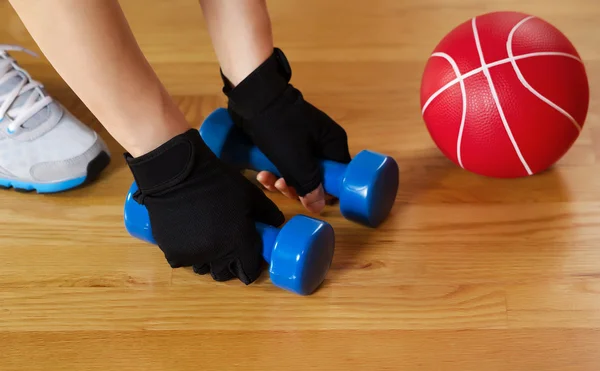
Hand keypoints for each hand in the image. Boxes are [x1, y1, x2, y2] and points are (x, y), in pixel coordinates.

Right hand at [125, 129, 284, 283]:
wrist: (177, 172)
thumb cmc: (218, 181)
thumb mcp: (250, 193)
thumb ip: (268, 212)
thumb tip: (277, 224)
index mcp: (239, 242)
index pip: (249, 271)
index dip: (251, 265)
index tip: (248, 255)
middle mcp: (217, 255)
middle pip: (224, 274)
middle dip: (229, 266)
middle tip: (228, 248)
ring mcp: (193, 255)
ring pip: (203, 268)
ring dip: (207, 259)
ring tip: (207, 239)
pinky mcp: (172, 252)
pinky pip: (184, 261)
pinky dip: (188, 253)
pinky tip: (189, 236)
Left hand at [221, 48, 350, 213]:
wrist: (252, 97)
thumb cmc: (279, 127)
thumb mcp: (296, 160)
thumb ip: (310, 185)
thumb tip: (319, 207)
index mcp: (333, 143)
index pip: (339, 174)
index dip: (325, 190)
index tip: (307, 197)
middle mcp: (321, 143)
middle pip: (316, 177)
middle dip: (297, 187)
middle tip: (281, 186)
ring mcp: (302, 142)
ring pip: (297, 173)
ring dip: (281, 181)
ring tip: (267, 179)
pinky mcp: (285, 142)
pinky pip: (284, 164)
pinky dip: (273, 171)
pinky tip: (260, 174)